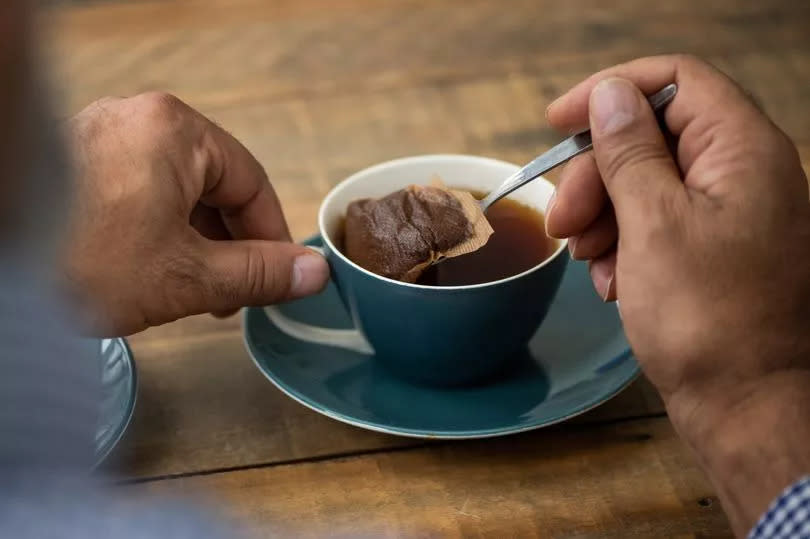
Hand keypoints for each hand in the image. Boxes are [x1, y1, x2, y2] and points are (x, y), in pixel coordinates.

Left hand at [64, 93, 328, 335]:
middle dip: (228, 244)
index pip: (251, 183)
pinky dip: (154, 229)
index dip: (271, 236)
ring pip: (174, 190)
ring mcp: (99, 136)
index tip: (280, 276)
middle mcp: (137, 120)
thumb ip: (260, 272)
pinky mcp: (72, 160)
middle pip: (212, 184)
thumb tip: (314, 273)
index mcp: (174, 131)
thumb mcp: (188, 276)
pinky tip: (148, 270)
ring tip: (189, 290)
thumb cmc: (78, 264)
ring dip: (192, 241)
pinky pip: (137, 190)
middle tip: (233, 293)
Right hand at [545, 55, 809, 533]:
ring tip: (592, 262)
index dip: (610, 92)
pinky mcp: (715, 251)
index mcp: (742, 150)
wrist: (748, 407)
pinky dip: (625, 246)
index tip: (556, 122)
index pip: (674, 81)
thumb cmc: (709, 320)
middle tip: (563, 220)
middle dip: (597, 174)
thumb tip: (611, 96)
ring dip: (605, 216)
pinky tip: (616, 283)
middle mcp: (743, 173)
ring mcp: (731, 214)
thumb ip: (629, 152)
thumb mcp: (654, 224)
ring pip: (648, 184)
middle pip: (653, 137)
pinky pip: (658, 224)